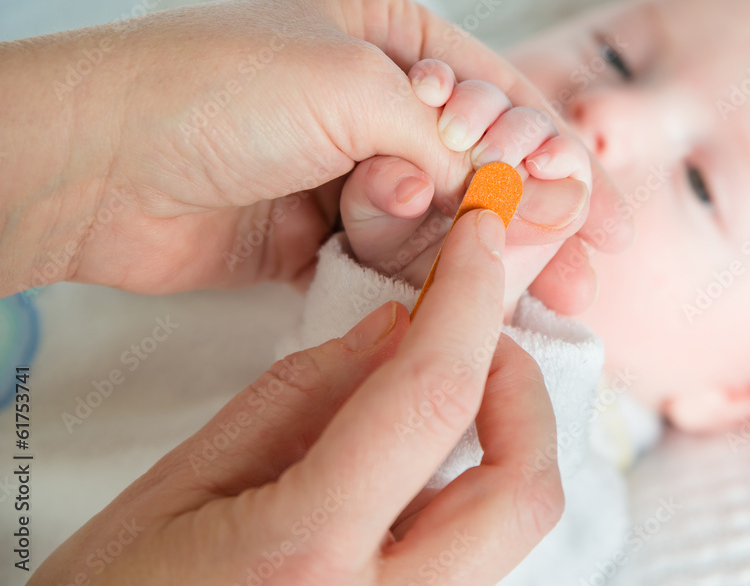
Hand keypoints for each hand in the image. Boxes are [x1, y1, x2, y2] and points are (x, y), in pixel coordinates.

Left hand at [1, 0, 631, 312]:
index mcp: (385, 34)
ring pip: (434, 219)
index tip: (603, 220)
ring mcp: (340, 165)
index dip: (558, 160)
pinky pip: (386, 258)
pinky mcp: (311, 230)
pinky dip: (411, 276)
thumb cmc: (220, 90)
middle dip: (527, 221)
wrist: (97, 161)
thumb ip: (451, 149)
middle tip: (580, 278)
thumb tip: (515, 203)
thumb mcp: (360, 89)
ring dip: (455, 247)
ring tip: (467, 266)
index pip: (500, 96)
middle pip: (476, 165)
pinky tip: (436, 292)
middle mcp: (368, 97)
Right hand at [30, 211, 562, 585]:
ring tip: (443, 387)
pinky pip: (479, 552)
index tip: (482, 239)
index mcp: (306, 552)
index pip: (431, 399)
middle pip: (522, 487)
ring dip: (504, 437)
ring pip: (512, 525)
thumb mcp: (185, 480)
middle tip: (468, 333)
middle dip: (517, 387)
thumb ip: (302, 397)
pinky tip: (419, 458)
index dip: (470, 301)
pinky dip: (474, 484)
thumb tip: (398, 328)